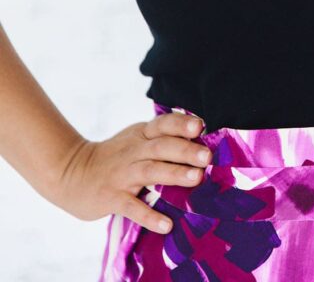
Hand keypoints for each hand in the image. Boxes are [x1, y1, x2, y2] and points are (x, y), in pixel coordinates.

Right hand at [52, 111, 209, 234]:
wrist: (72, 173)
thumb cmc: (115, 157)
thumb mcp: (136, 140)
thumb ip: (163, 139)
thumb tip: (201, 141)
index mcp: (141, 134)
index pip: (163, 124)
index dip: (181, 124)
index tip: (200, 125)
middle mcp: (133, 151)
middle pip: (161, 147)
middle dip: (185, 150)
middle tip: (207, 156)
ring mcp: (122, 174)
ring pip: (150, 171)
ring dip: (173, 174)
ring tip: (196, 178)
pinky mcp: (111, 197)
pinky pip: (132, 207)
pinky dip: (149, 216)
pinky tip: (167, 225)